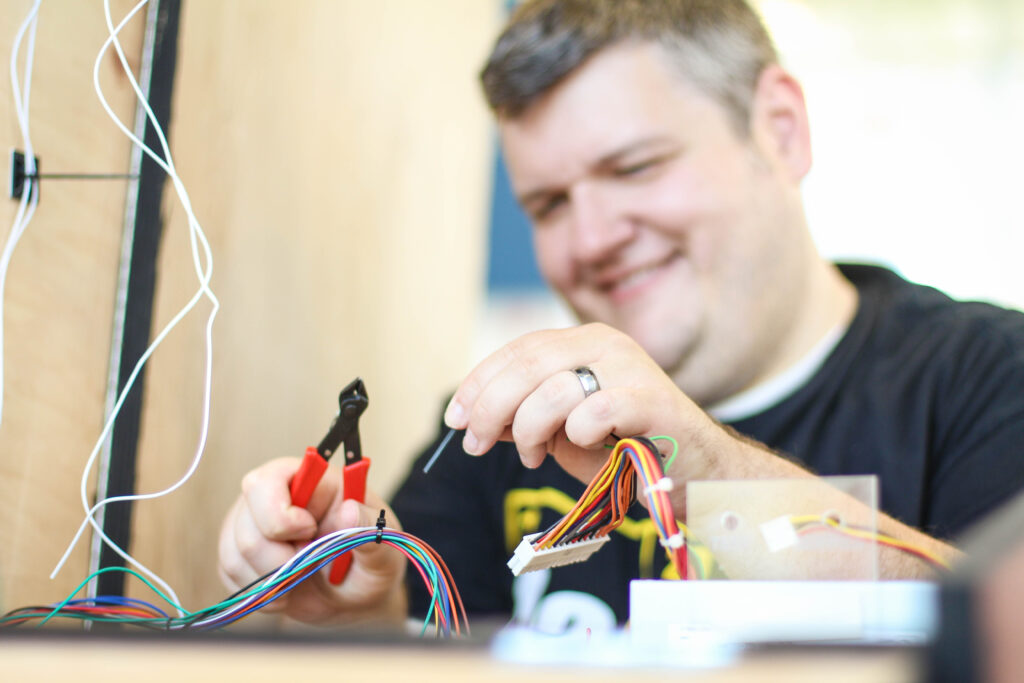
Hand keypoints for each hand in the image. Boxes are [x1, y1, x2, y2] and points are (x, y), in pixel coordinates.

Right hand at [218, 457, 406, 624]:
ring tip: (301, 579)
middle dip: (278, 557)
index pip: (265, 481)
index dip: (279, 514)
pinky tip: (286, 591)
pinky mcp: (239, 553)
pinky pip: (229, 573)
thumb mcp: (384, 548)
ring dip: (270, 578)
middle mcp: (274, 497)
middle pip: (245, 522)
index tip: (309, 533)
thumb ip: (370, 530)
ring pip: (233, 551)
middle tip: (309, 565)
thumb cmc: (370, 563)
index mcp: (311, 479)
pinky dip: (260, 592)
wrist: (356, 597)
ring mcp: (251, 524)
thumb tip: (349, 511)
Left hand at [443, 322, 722, 484]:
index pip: (517, 350)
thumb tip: (471, 417)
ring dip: (528, 429)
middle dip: (490, 407)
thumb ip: (521, 417)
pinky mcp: (655, 401)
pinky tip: (577, 445)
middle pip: (527, 365)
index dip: (478, 382)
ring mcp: (633, 369)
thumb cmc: (626, 450)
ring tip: (532, 456)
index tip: (454, 416)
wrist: (694, 472)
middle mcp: (606, 344)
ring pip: (555, 388)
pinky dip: (577, 432)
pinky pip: (598, 410)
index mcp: (582, 342)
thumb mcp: (562, 432)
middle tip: (473, 443)